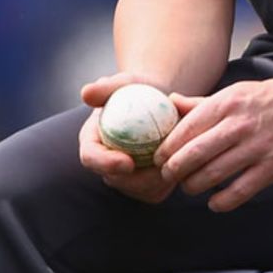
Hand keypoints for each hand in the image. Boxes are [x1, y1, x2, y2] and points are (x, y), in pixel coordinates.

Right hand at [78, 72, 178, 203]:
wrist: (158, 103)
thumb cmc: (138, 90)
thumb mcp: (124, 83)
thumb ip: (106, 88)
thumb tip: (87, 93)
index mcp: (92, 143)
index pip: (91, 158)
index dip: (106, 164)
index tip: (127, 163)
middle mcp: (105, 166)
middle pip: (117, 181)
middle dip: (140, 179)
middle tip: (166, 162)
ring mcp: (126, 181)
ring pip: (143, 189)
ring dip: (162, 176)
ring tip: (179, 154)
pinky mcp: (148, 188)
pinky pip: (160, 189)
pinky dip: (174, 176)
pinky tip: (185, 159)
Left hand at [155, 75, 272, 211]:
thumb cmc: (271, 99)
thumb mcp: (236, 92)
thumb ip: (202, 103)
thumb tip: (170, 103)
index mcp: (227, 103)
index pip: (186, 128)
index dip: (167, 147)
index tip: (158, 158)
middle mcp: (240, 125)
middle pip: (195, 153)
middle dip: (175, 169)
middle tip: (168, 176)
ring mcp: (257, 148)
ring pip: (214, 174)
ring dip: (194, 185)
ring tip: (189, 187)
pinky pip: (240, 191)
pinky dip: (222, 201)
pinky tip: (214, 202)